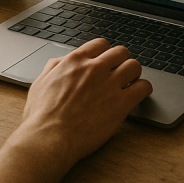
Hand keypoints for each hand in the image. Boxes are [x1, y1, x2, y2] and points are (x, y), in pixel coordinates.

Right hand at [18, 38, 151, 166]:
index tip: (106, 62)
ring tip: (129, 84)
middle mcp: (95, 68)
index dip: (105, 53)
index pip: (101, 44)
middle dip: (121, 62)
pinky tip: (137, 96)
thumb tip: (61, 61)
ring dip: (133, 74)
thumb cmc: (42, 116)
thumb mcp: (40, 83)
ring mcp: (110, 84)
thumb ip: (53, 68)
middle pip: (121, 52)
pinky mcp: (121, 103)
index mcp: (75, 61)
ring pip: (135, 66)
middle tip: (119, 74)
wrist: (49, 138)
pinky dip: (143, 90)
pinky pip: (144, 87)